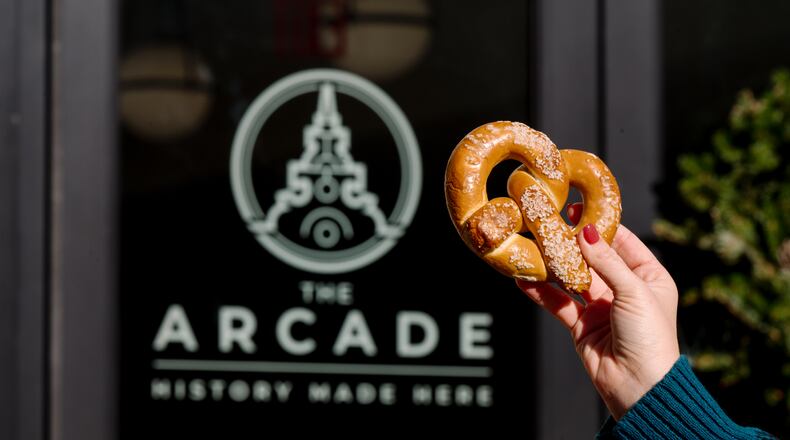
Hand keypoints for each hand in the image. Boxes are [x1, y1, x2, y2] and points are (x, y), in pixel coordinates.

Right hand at [516, 203, 679, 419]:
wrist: (640, 387)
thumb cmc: (649, 338)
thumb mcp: (633, 292)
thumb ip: (607, 261)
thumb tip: (586, 231)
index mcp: (649, 278)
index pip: (623, 243)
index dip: (600, 226)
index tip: (577, 209)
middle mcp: (625, 290)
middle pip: (594, 259)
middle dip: (571, 243)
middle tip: (549, 222)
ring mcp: (602, 307)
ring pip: (573, 279)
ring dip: (554, 265)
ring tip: (532, 246)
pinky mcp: (581, 325)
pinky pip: (558, 303)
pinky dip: (541, 292)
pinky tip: (524, 279)